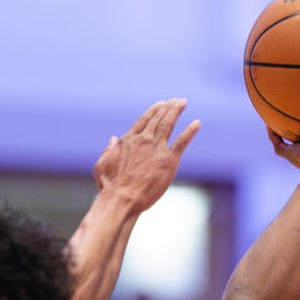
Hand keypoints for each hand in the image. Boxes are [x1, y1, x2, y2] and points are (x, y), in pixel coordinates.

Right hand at [93, 99, 200, 214]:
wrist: (121, 199)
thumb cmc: (110, 186)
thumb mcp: (102, 164)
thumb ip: (108, 150)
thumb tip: (112, 138)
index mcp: (128, 140)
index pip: (143, 120)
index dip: (154, 110)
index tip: (161, 103)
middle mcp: (143, 140)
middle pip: (158, 119)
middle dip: (168, 107)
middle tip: (176, 100)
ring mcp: (156, 148)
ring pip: (168, 124)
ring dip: (176, 111)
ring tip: (183, 103)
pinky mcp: (168, 160)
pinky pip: (182, 141)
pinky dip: (190, 131)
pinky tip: (197, 123)